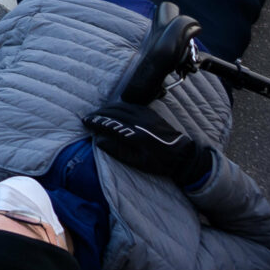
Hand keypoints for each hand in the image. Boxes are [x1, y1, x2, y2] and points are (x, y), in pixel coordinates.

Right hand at [83, 101, 213, 186]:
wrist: (183, 156)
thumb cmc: (160, 163)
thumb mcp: (138, 162)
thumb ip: (117, 151)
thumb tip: (99, 141)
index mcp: (135, 134)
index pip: (110, 124)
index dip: (96, 122)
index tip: (86, 122)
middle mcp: (139, 121)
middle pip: (114, 112)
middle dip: (99, 113)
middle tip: (89, 117)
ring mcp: (146, 115)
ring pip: (122, 106)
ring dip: (108, 108)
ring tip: (99, 112)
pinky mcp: (151, 113)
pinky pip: (131, 105)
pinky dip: (119, 105)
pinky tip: (115, 108)